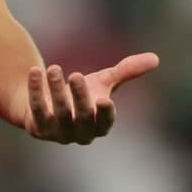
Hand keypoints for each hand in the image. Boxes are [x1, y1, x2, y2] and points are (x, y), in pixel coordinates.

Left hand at [24, 52, 158, 144]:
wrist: (46, 101)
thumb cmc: (82, 93)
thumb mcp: (104, 81)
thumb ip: (127, 72)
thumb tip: (156, 58)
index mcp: (98, 125)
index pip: (104, 123)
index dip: (105, 114)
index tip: (105, 99)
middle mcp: (79, 133)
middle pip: (80, 117)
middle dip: (79, 97)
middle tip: (75, 75)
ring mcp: (57, 132)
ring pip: (58, 113)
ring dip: (55, 90)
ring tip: (53, 68)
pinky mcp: (37, 127)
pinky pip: (36, 109)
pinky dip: (35, 90)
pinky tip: (35, 71)